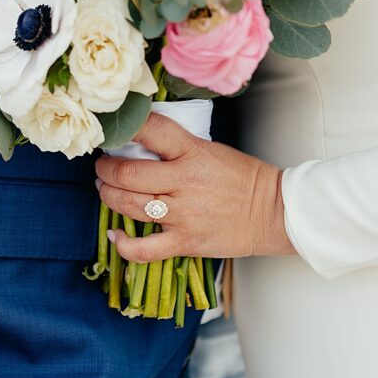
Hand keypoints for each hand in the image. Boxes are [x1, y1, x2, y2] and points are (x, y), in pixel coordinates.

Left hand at [94, 112, 296, 262]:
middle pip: (127, 174)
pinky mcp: (185, 242)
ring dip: (109, 195)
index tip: (115, 131)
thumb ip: (176, 148)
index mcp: (193, 152)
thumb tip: (140, 143)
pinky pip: (144, 249)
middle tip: (103, 166)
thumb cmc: (242, 179)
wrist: (273, 212)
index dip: (127, 128)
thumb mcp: (210, 149)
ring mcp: (183, 214)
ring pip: (128, 205)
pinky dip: (123, 243)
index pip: (151, 130)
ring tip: (106, 189)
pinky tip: (116, 234)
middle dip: (106, 169)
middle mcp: (184, 182)